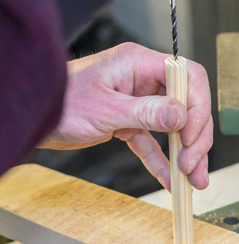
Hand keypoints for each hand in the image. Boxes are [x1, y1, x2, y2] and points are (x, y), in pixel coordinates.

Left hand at [39, 43, 212, 190]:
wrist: (35, 118)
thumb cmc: (61, 102)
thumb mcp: (105, 108)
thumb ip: (146, 111)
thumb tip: (182, 115)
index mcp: (140, 64)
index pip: (188, 78)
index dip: (197, 107)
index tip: (191, 136)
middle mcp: (144, 80)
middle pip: (187, 105)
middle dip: (195, 137)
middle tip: (193, 164)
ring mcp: (139, 102)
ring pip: (174, 127)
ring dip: (185, 153)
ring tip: (194, 179)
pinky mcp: (130, 123)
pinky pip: (152, 142)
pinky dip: (161, 161)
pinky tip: (170, 179)